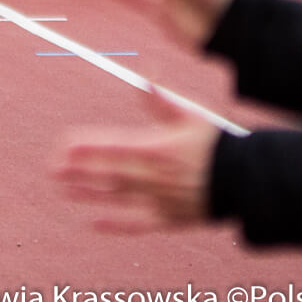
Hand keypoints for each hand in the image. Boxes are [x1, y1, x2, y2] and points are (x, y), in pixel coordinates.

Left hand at [55, 85, 220, 231]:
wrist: (249, 180)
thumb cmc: (217, 142)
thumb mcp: (191, 115)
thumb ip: (162, 100)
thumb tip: (145, 75)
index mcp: (158, 147)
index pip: (114, 146)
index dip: (87, 146)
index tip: (65, 145)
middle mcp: (155, 176)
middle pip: (109, 172)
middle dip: (79, 170)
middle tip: (52, 168)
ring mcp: (161, 200)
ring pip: (117, 197)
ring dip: (88, 193)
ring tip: (63, 189)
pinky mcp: (169, 219)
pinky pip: (137, 224)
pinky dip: (115, 226)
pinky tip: (92, 224)